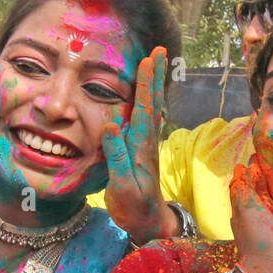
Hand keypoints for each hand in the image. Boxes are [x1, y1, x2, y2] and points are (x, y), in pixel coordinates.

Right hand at [102, 47, 171, 243]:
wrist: (148, 222)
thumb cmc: (133, 206)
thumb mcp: (122, 185)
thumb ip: (117, 156)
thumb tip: (112, 125)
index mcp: (141, 145)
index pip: (145, 108)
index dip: (146, 83)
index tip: (148, 59)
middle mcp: (147, 140)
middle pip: (152, 101)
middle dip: (154, 76)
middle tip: (159, 50)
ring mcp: (146, 145)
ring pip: (151, 108)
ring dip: (153, 85)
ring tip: (155, 64)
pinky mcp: (143, 150)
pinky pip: (147, 119)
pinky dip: (148, 102)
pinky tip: (148, 96)